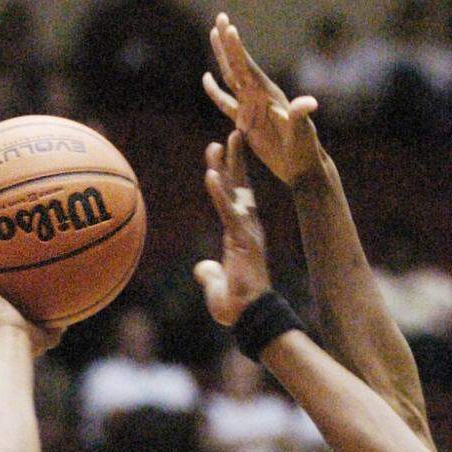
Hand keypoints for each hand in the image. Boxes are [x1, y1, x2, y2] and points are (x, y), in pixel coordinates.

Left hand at [194, 131, 271, 325]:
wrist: (250, 318)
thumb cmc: (237, 307)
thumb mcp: (217, 287)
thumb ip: (209, 274)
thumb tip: (201, 269)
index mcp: (240, 235)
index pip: (235, 198)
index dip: (230, 176)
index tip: (224, 155)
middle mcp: (247, 228)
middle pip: (240, 186)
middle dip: (234, 159)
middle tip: (231, 132)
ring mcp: (246, 232)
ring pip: (236, 192)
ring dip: (228, 166)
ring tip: (222, 140)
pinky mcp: (243, 240)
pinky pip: (228, 212)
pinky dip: (219, 193)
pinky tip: (211, 173)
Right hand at [203, 13, 321, 187]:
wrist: (302, 166)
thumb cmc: (305, 149)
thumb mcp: (302, 131)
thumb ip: (302, 115)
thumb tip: (310, 103)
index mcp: (268, 95)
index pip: (249, 68)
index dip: (238, 50)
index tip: (228, 27)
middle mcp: (258, 96)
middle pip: (238, 65)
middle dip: (228, 42)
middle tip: (220, 16)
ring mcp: (251, 107)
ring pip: (231, 77)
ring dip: (221, 57)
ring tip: (213, 33)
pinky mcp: (246, 121)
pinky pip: (226, 103)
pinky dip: (215, 92)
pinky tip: (206, 79)